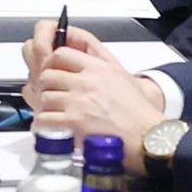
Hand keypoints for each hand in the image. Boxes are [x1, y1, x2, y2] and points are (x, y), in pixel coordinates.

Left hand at [26, 26, 168, 138]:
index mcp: (98, 68)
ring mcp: (79, 102)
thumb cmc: (138, 113)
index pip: (62, 54)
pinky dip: (44, 124)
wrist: (147, 137)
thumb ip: (98, 71)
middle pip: (48, 75)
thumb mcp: (121, 79)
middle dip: (47, 87)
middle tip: (52, 96)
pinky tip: (51, 127)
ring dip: (46, 107)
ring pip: (44, 97)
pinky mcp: (74, 122)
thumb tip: (78, 71)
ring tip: (54, 114)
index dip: (52, 64)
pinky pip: (45, 118)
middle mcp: (86, 82)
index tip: (53, 73)